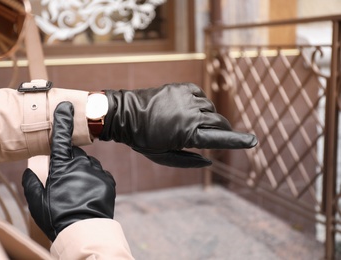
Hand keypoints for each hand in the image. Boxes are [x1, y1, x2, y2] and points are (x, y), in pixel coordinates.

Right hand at [22, 102, 115, 240]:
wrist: (83, 231)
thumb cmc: (57, 217)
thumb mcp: (36, 202)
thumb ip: (31, 182)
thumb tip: (30, 171)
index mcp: (62, 166)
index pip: (61, 139)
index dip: (63, 120)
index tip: (66, 106)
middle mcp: (81, 164)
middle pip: (73, 156)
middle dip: (68, 163)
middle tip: (63, 184)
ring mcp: (97, 172)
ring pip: (87, 165)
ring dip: (81, 173)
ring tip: (77, 194)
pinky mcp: (108, 180)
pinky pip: (99, 174)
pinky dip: (93, 180)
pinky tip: (88, 195)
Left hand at [100, 83, 256, 167]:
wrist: (124, 114)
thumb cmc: (142, 139)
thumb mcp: (164, 157)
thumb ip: (188, 162)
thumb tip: (210, 161)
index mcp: (188, 134)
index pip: (220, 138)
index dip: (238, 141)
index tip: (253, 140)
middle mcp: (191, 115)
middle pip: (219, 122)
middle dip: (223, 130)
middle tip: (218, 135)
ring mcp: (186, 99)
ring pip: (210, 109)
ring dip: (208, 117)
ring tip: (193, 123)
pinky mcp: (181, 87)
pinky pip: (201, 95)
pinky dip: (200, 103)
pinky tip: (190, 109)